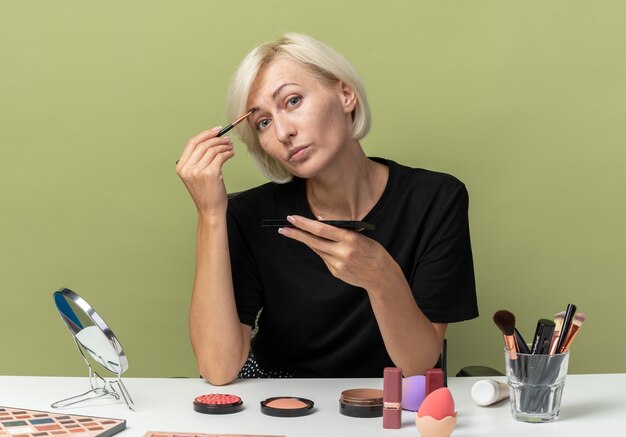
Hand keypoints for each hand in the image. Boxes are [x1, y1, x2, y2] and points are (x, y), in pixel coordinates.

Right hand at [176, 126, 234, 215]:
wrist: (210, 210)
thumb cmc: (206, 193)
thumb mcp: (196, 175)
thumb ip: (199, 160)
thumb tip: (212, 140)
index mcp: (181, 167)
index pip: (192, 143)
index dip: (205, 134)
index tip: (216, 130)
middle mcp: (187, 168)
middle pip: (203, 144)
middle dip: (217, 139)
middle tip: (227, 139)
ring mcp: (198, 171)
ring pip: (213, 149)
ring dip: (224, 146)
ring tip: (230, 147)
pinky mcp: (210, 173)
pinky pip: (220, 156)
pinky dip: (228, 152)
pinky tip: (231, 153)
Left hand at [278, 215, 393, 289]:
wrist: (381, 276)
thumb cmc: (371, 251)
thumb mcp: (360, 236)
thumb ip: (340, 230)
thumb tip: (319, 221)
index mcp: (350, 239)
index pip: (322, 229)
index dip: (304, 224)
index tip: (291, 218)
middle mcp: (342, 252)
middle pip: (313, 241)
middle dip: (296, 234)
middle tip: (282, 228)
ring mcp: (338, 264)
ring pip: (317, 249)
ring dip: (308, 241)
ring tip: (295, 233)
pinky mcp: (336, 272)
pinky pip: (324, 258)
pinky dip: (322, 251)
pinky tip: (325, 248)